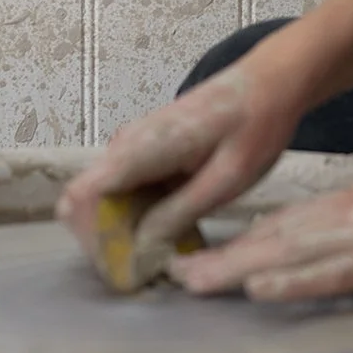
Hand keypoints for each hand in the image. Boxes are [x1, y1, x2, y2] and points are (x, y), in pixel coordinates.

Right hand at [56, 61, 302, 275]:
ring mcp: (132, 146)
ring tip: (165, 254)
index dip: (96, 240)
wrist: (269, 82)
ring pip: (104, 200)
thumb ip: (180, 212)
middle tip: (150, 269)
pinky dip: (139, 216)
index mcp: (143, 145)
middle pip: (86, 204)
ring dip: (125, 232)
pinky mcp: (143, 151)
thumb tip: (140, 248)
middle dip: (111, 243)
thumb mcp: (228, 178)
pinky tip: (173, 231)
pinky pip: (125, 191)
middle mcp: (126, 143)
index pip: (83, 197)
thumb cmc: (256, 124)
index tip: (128, 269)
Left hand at [168, 141, 352, 301]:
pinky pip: (329, 272)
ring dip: (235, 268)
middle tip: (172, 273)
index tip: (201, 255)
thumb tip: (344, 240)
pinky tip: (259, 286)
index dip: (239, 242)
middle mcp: (343, 219)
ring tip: (191, 280)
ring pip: (285, 255)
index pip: (282, 227)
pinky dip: (291, 280)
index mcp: (348, 207)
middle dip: (220, 259)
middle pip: (269, 241)